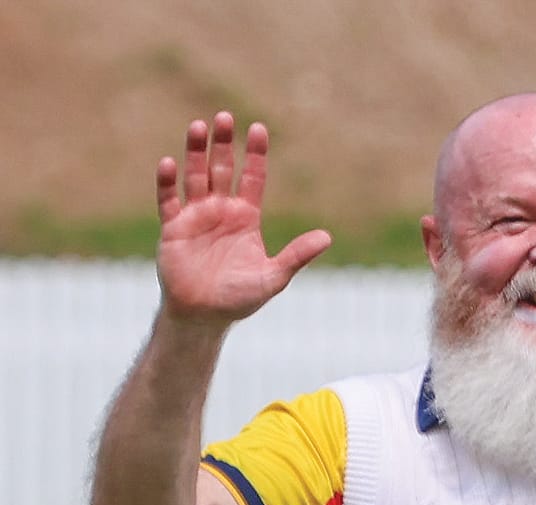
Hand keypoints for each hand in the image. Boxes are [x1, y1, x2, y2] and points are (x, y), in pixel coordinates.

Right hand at [154, 112, 331, 325]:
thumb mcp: (274, 277)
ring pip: (195, 177)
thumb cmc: (240, 298)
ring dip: (196, 152)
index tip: (259, 128)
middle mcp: (220, 211)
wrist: (205, 316)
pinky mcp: (173, 228)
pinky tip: (170, 162)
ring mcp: (196, 217)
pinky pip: (168, 200)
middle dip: (223, 144)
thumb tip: (327, 237)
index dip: (255, 154)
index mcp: (246, 218)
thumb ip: (297, 255)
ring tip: (199, 126)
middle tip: (225, 117)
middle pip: (221, 169)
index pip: (253, 178)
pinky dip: (167, 182)